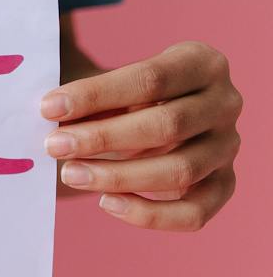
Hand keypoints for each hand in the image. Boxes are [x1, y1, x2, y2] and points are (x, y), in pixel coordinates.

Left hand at [42, 41, 242, 231]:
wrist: (150, 119)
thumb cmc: (121, 94)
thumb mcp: (107, 80)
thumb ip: (85, 91)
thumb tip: (48, 110)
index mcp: (200, 62)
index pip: (151, 78)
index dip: (96, 94)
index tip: (48, 108)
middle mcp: (224, 102)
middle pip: (167, 125)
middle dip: (103, 138)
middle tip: (53, 146)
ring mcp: (227, 146)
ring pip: (180, 170)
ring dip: (119, 177)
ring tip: (70, 174)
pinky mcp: (223, 183)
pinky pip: (195, 212)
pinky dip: (150, 214)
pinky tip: (107, 203)